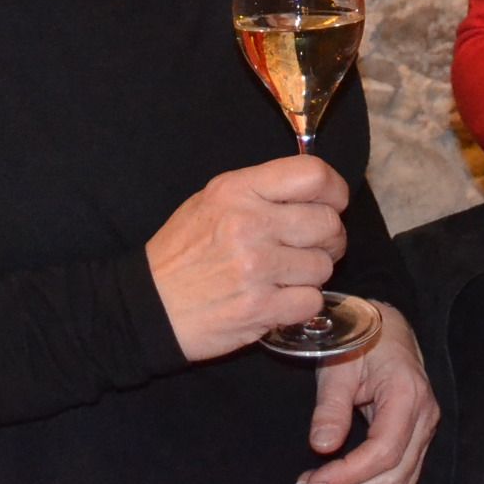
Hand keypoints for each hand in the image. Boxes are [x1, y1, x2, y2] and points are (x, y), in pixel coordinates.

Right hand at [146, 156, 348, 361]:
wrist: (149, 306)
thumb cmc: (182, 252)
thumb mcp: (211, 201)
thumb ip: (260, 190)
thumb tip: (316, 191)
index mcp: (237, 190)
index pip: (313, 175)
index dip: (335, 190)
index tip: (333, 204)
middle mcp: (249, 224)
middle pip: (328, 223)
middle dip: (330, 238)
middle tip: (314, 247)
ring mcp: (256, 268)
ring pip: (323, 266)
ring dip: (312, 274)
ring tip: (285, 276)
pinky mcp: (260, 308)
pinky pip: (312, 301)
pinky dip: (301, 304)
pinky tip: (279, 300)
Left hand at [297, 303, 438, 483]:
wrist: (385, 329)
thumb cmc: (359, 342)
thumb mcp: (338, 367)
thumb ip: (331, 407)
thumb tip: (321, 447)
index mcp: (407, 395)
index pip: (384, 452)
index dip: (349, 475)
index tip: (313, 481)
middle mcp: (424, 419)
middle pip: (394, 478)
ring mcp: (424, 433)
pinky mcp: (416, 442)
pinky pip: (400, 482)